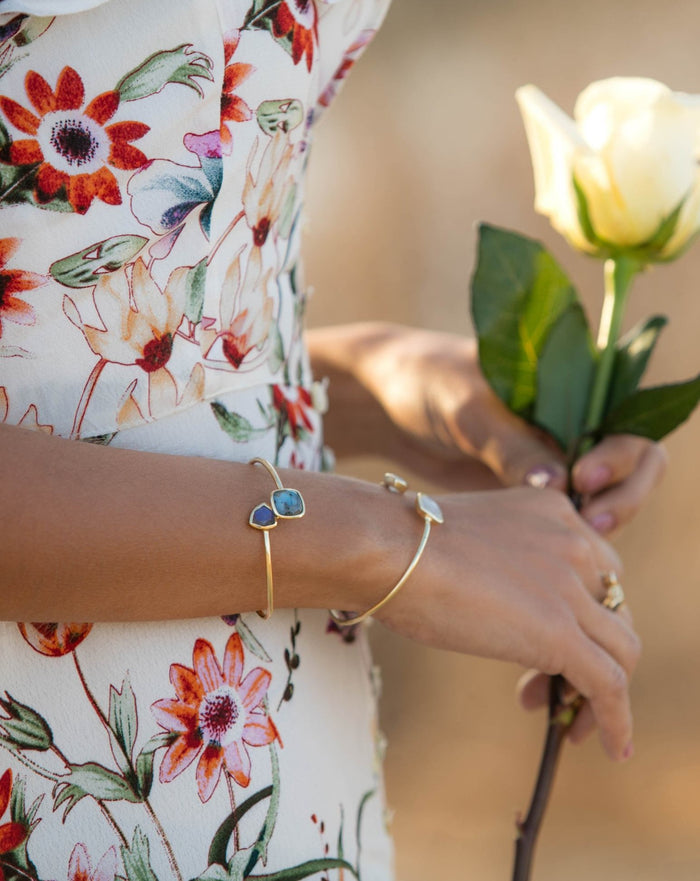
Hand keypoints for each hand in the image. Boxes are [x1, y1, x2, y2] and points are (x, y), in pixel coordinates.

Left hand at [369, 326, 666, 533]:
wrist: (380, 400)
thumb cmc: (425, 383)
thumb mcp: (467, 409)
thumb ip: (510, 445)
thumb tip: (561, 488)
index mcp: (570, 384)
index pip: (630, 423)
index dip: (620, 456)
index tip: (581, 478)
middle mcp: (571, 422)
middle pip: (631, 466)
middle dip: (622, 497)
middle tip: (592, 524)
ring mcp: (551, 458)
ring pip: (602, 498)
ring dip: (598, 524)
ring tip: (574, 545)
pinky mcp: (527, 489)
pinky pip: (566, 517)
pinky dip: (567, 536)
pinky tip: (543, 555)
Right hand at [373, 486, 640, 761]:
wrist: (386, 546)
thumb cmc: (403, 544)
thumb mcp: (472, 538)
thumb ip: (501, 560)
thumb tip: (493, 600)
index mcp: (553, 512)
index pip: (596, 571)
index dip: (581, 613)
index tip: (546, 643)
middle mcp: (574, 541)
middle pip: (614, 610)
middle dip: (592, 650)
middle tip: (549, 684)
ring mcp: (571, 586)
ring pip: (620, 650)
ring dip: (602, 691)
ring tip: (567, 722)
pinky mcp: (559, 633)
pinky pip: (610, 686)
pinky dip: (616, 720)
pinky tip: (610, 746)